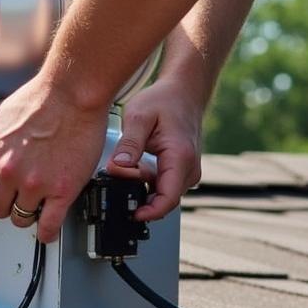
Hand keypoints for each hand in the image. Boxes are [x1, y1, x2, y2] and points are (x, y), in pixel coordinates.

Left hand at [0, 75, 107, 242]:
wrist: (73, 93)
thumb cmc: (42, 98)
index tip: (2, 189)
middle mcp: (10, 171)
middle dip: (8, 204)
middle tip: (20, 197)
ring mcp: (35, 183)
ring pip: (21, 218)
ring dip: (28, 215)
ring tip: (38, 205)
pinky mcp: (61, 190)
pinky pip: (49, 225)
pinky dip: (47, 232)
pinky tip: (48, 228)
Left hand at [105, 78, 202, 221]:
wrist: (183, 93)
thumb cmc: (165, 101)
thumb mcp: (138, 116)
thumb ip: (128, 143)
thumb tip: (118, 167)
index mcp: (180, 157)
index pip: (168, 199)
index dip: (149, 212)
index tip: (132, 214)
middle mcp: (189, 168)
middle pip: (163, 197)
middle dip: (138, 191)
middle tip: (119, 170)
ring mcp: (188, 171)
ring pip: (162, 192)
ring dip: (142, 184)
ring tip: (129, 160)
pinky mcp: (183, 171)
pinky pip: (163, 185)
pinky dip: (148, 179)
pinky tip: (138, 162)